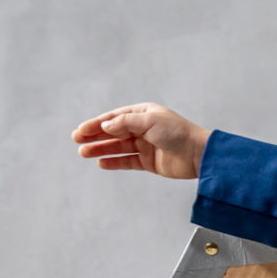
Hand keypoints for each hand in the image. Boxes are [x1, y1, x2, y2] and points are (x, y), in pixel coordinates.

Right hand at [73, 103, 210, 178]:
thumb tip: (105, 125)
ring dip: (101, 149)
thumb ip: (126, 123)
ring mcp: (146, 145)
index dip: (97, 124)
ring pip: (118, 147)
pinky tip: (101, 163)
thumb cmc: (179, 133)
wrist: (199, 155)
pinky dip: (114, 162)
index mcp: (144, 114)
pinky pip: (127, 161)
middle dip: (95, 136)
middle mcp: (143, 128)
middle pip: (113, 132)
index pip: (115, 118)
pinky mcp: (149, 161)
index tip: (81, 130)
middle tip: (77, 141)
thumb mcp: (150, 121)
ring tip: (84, 153)